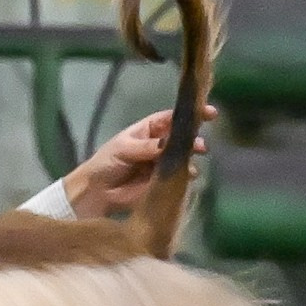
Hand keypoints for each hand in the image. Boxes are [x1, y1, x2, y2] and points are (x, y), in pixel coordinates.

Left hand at [62, 105, 216, 218]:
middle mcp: (159, 144)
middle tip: (201, 146)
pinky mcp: (164, 181)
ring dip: (191, 157)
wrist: (97, 193)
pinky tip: (189, 175)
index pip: (172, 118)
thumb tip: (169, 143)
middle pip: (181, 137)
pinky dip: (186, 175)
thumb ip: (147, 147)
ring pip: (183, 156)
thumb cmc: (107, 163)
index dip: (189, 114)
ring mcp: (163, 163)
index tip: (208, 112)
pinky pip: (179, 175)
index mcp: (148, 130)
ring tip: (192, 162)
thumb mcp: (124, 149)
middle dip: (193, 139)